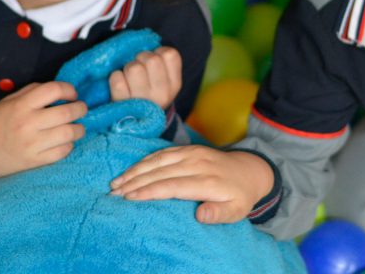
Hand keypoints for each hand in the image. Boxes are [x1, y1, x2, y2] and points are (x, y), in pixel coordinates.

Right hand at [0, 81, 86, 190]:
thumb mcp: (8, 102)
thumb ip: (32, 91)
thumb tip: (59, 90)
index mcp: (20, 105)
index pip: (53, 90)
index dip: (69, 89)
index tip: (72, 94)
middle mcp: (27, 124)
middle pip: (67, 112)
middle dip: (81, 108)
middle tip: (81, 109)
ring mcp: (32, 144)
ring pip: (69, 133)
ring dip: (79, 128)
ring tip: (77, 126)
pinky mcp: (35, 161)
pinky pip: (63, 151)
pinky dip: (69, 145)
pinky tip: (65, 141)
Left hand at [109, 46, 181, 109]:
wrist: (138, 126)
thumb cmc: (150, 95)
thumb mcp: (164, 83)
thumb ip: (162, 64)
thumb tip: (145, 43)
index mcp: (174, 85)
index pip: (170, 54)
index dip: (158, 52)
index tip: (153, 63)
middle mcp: (162, 94)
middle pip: (151, 59)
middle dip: (141, 58)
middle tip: (138, 69)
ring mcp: (142, 100)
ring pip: (133, 67)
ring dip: (127, 68)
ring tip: (129, 78)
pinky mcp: (123, 104)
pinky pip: (117, 78)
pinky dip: (115, 77)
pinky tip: (120, 86)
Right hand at [110, 146, 273, 223]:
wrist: (251, 170)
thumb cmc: (240, 195)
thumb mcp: (237, 210)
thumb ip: (219, 214)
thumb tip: (200, 216)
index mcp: (208, 180)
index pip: (173, 186)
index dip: (150, 191)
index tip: (129, 198)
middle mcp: (198, 163)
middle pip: (161, 172)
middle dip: (135, 182)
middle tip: (113, 193)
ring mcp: (193, 153)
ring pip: (159, 160)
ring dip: (136, 170)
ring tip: (116, 182)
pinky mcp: (189, 148)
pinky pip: (163, 152)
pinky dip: (145, 160)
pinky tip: (132, 169)